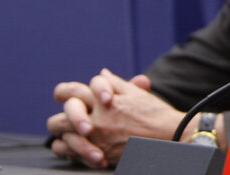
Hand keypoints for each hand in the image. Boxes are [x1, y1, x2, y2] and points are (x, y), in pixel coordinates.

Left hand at [48, 68, 185, 166]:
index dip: (64, 91)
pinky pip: (70, 154)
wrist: (169, 136)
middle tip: (64, 117)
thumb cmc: (155, 114)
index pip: (74, 91)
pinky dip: (68, 150)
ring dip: (62, 134)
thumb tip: (102, 73)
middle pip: (62, 116)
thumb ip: (115, 83)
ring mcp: (97, 139)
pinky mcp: (99, 155)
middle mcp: (98, 120)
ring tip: (67, 133)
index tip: (61, 94)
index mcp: (105, 101)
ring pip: (62, 137)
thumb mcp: (136, 93)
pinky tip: (73, 146)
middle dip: (61, 116)